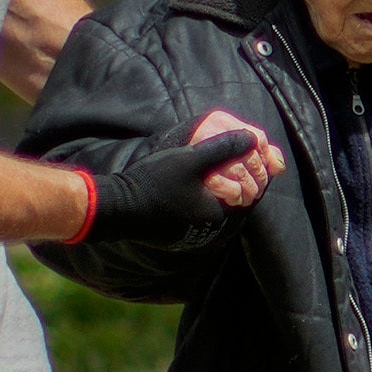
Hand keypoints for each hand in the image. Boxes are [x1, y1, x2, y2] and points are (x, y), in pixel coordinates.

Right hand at [85, 111, 277, 249]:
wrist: (117, 208)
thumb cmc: (155, 182)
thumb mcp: (192, 158)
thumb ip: (224, 147)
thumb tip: (253, 138)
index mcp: (218, 214)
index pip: (251, 193)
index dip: (254, 172)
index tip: (253, 155)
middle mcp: (209, 229)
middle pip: (235, 200)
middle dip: (240, 178)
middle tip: (238, 156)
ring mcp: (192, 233)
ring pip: (218, 205)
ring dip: (222, 186)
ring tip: (219, 163)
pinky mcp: (177, 232)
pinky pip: (201, 211)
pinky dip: (205, 195)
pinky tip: (197, 178)